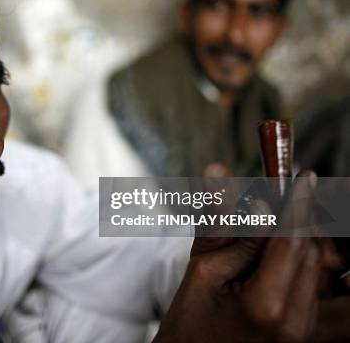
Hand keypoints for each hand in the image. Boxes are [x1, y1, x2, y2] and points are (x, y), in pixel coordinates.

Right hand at [154, 171, 321, 342]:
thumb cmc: (188, 323)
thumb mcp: (200, 268)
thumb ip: (218, 220)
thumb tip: (218, 172)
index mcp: (266, 305)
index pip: (290, 240)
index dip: (299, 204)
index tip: (305, 177)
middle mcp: (295, 323)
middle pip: (305, 253)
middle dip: (291, 223)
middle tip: (269, 203)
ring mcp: (302, 333)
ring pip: (309, 270)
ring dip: (290, 245)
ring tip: (255, 241)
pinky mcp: (303, 334)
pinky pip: (305, 288)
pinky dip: (289, 267)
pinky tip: (261, 266)